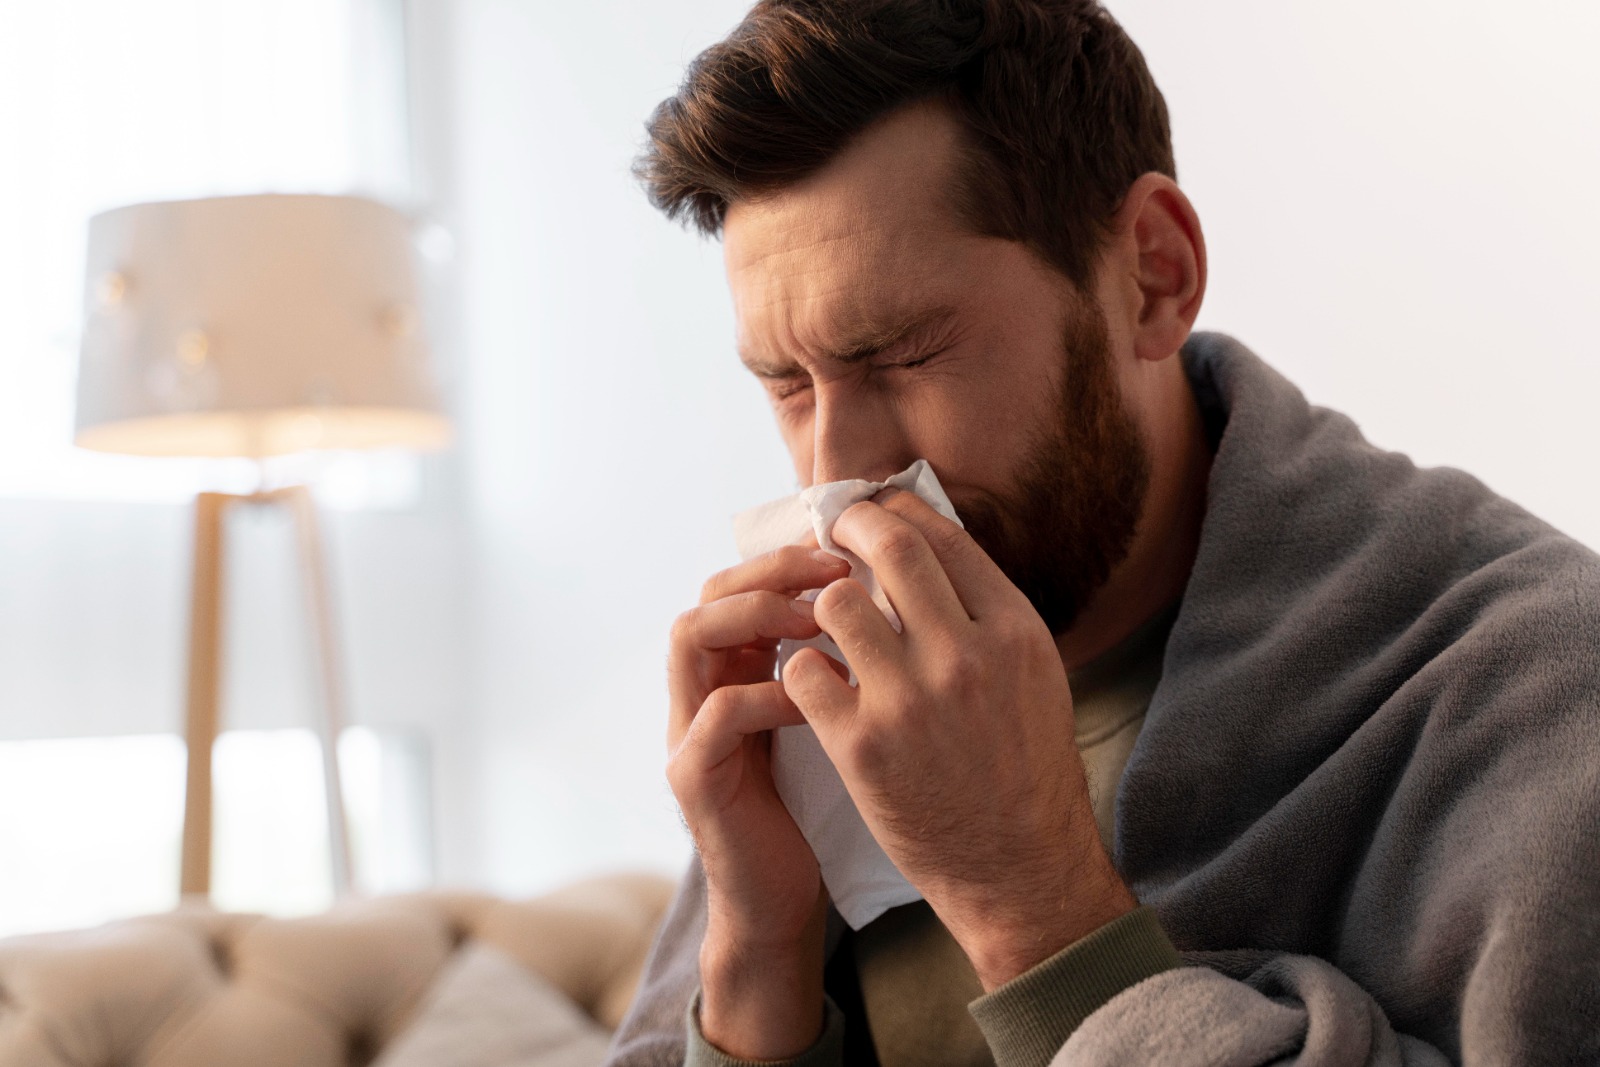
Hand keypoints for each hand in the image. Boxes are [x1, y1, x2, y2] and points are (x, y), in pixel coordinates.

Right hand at [666, 542, 850, 1057]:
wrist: (781, 901)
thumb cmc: (819, 805)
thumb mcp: (830, 718)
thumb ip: (838, 662)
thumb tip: (896, 596)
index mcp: (734, 669)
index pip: (741, 579)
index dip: (791, 556)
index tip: (852, 549)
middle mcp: (699, 688)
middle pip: (709, 591)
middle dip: (773, 569)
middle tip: (837, 570)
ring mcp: (687, 730)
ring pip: (691, 634)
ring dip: (758, 613)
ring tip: (820, 620)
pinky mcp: (693, 777)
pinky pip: (719, 712)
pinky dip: (770, 692)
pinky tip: (823, 698)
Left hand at [781, 489, 1136, 989]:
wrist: (1020, 867)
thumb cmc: (1025, 768)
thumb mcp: (1033, 674)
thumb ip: (984, 613)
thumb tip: (929, 545)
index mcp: (1013, 630)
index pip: (941, 534)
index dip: (895, 508)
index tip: (872, 508)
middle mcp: (966, 654)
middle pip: (889, 546)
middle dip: (850, 526)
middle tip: (831, 532)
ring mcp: (911, 699)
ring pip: (836, 602)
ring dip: (822, 605)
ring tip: (823, 623)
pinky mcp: (863, 745)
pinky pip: (805, 670)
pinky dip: (802, 668)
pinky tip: (815, 681)